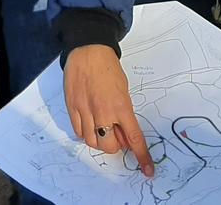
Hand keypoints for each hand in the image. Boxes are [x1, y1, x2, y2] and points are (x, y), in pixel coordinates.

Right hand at [63, 44, 154, 176]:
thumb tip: (123, 135)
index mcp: (121, 107)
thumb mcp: (123, 90)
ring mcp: (85, 111)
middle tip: (116, 132)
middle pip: (109, 146)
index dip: (142, 156)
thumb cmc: (108, 68)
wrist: (88, 50)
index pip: (134, 138)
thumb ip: (123, 114)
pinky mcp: (72, 108)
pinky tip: (89, 122)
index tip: (148, 170)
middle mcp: (103, 112)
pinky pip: (78, 131)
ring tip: (101, 125)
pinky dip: (85, 132)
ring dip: (99, 140)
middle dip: (115, 144)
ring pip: (92, 142)